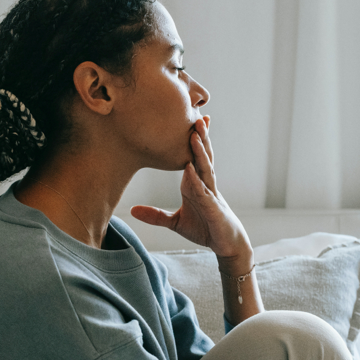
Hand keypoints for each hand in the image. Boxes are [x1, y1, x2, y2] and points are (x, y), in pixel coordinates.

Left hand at [130, 116, 251, 271]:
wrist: (226, 244)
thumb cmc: (204, 229)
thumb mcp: (175, 222)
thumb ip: (155, 215)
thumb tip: (133, 210)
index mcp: (195, 183)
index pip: (193, 157)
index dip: (192, 140)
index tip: (188, 120)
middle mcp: (204, 184)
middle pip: (202, 156)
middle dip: (200, 136)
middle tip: (196, 114)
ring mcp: (210, 195)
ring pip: (205, 169)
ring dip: (200, 152)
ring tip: (194, 134)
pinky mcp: (213, 208)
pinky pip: (204, 192)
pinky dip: (197, 181)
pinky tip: (190, 169)